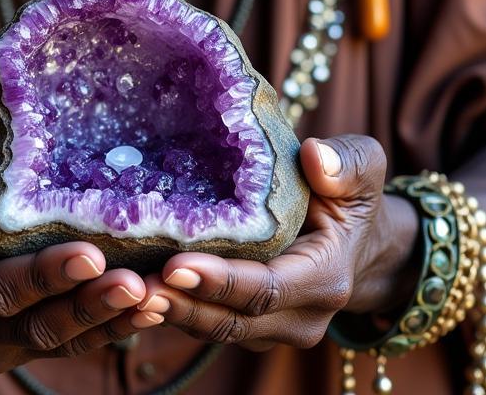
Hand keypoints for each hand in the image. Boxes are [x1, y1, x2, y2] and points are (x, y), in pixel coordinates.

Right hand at [0, 131, 163, 374]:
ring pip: (63, 342)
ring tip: (160, 295)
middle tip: (139, 283)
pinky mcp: (25, 340)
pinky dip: (113, 325)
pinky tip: (157, 305)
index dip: (45, 276)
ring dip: (112, 321)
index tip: (90, 254)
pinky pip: (73, 340)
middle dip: (90, 307)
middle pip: (38, 327)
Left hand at [136, 135, 415, 350]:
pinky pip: (206, 322)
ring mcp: (271, 328)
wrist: (357, 240)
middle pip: (232, 319)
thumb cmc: (349, 194)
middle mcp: (299, 317)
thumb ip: (347, 162)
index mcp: (325, 279)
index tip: (176, 263)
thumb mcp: (361, 167)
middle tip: (133, 283)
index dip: (221, 280)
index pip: (267, 288)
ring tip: (124, 289)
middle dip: (182, 304)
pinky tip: (133, 290)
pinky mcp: (246, 325)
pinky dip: (172, 309)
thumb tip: (316, 156)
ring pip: (213, 328)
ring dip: (169, 312)